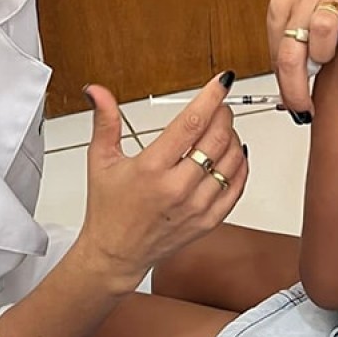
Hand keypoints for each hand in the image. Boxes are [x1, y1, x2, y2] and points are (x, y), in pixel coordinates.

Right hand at [77, 74, 247, 288]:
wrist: (116, 254)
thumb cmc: (108, 209)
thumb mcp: (101, 160)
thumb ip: (105, 121)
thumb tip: (96, 91)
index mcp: (151, 168)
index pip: (191, 123)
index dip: (211, 97)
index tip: (221, 82)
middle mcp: (177, 188)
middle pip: (217, 138)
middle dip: (223, 113)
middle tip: (220, 104)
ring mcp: (196, 206)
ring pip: (232, 160)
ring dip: (233, 136)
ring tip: (223, 127)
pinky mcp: (209, 221)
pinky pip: (237, 186)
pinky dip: (241, 165)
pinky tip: (233, 153)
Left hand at [268, 0, 337, 111]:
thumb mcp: (293, 5)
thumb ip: (288, 39)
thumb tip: (289, 82)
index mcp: (282, 6)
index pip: (276, 57)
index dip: (285, 89)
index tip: (295, 106)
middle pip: (290, 52)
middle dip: (296, 89)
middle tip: (306, 107)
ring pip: (320, 32)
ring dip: (325, 55)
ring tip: (333, 59)